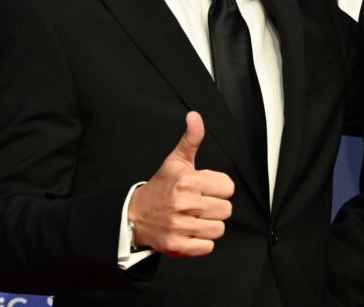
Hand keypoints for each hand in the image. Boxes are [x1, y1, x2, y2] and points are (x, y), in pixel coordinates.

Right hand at [127, 112, 234, 256]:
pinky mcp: (177, 246)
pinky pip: (207, 247)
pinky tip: (190, 232)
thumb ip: (191, 138)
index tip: (204, 189)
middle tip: (198, 205)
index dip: (218, 188)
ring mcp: (180, 226)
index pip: (228, 188)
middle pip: (226, 210)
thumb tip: (195, 116)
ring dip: (209, 226)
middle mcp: (184, 203)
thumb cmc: (161, 187)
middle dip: (214, 207)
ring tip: (194, 219)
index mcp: (188, 181)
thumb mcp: (176, 161)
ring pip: (219, 229)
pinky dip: (201, 243)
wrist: (134, 216)